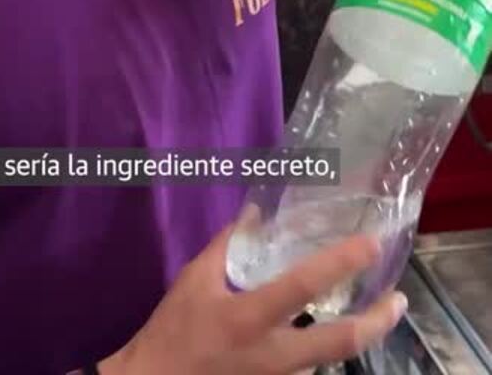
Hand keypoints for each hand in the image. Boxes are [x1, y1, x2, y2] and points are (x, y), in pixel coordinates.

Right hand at [98, 227, 406, 374]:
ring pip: (330, 358)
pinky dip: (327, 348)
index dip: (341, 262)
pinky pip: (309, 367)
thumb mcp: (194, 280)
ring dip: (358, 335)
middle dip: (376, 321)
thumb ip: (227, 246)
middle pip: (340, 342)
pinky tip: (335, 330)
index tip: (371, 244)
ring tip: (378, 312)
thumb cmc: (174, 330)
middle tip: (399, 300)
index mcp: (250, 317)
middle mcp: (273, 354)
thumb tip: (255, 213)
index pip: (304, 285)